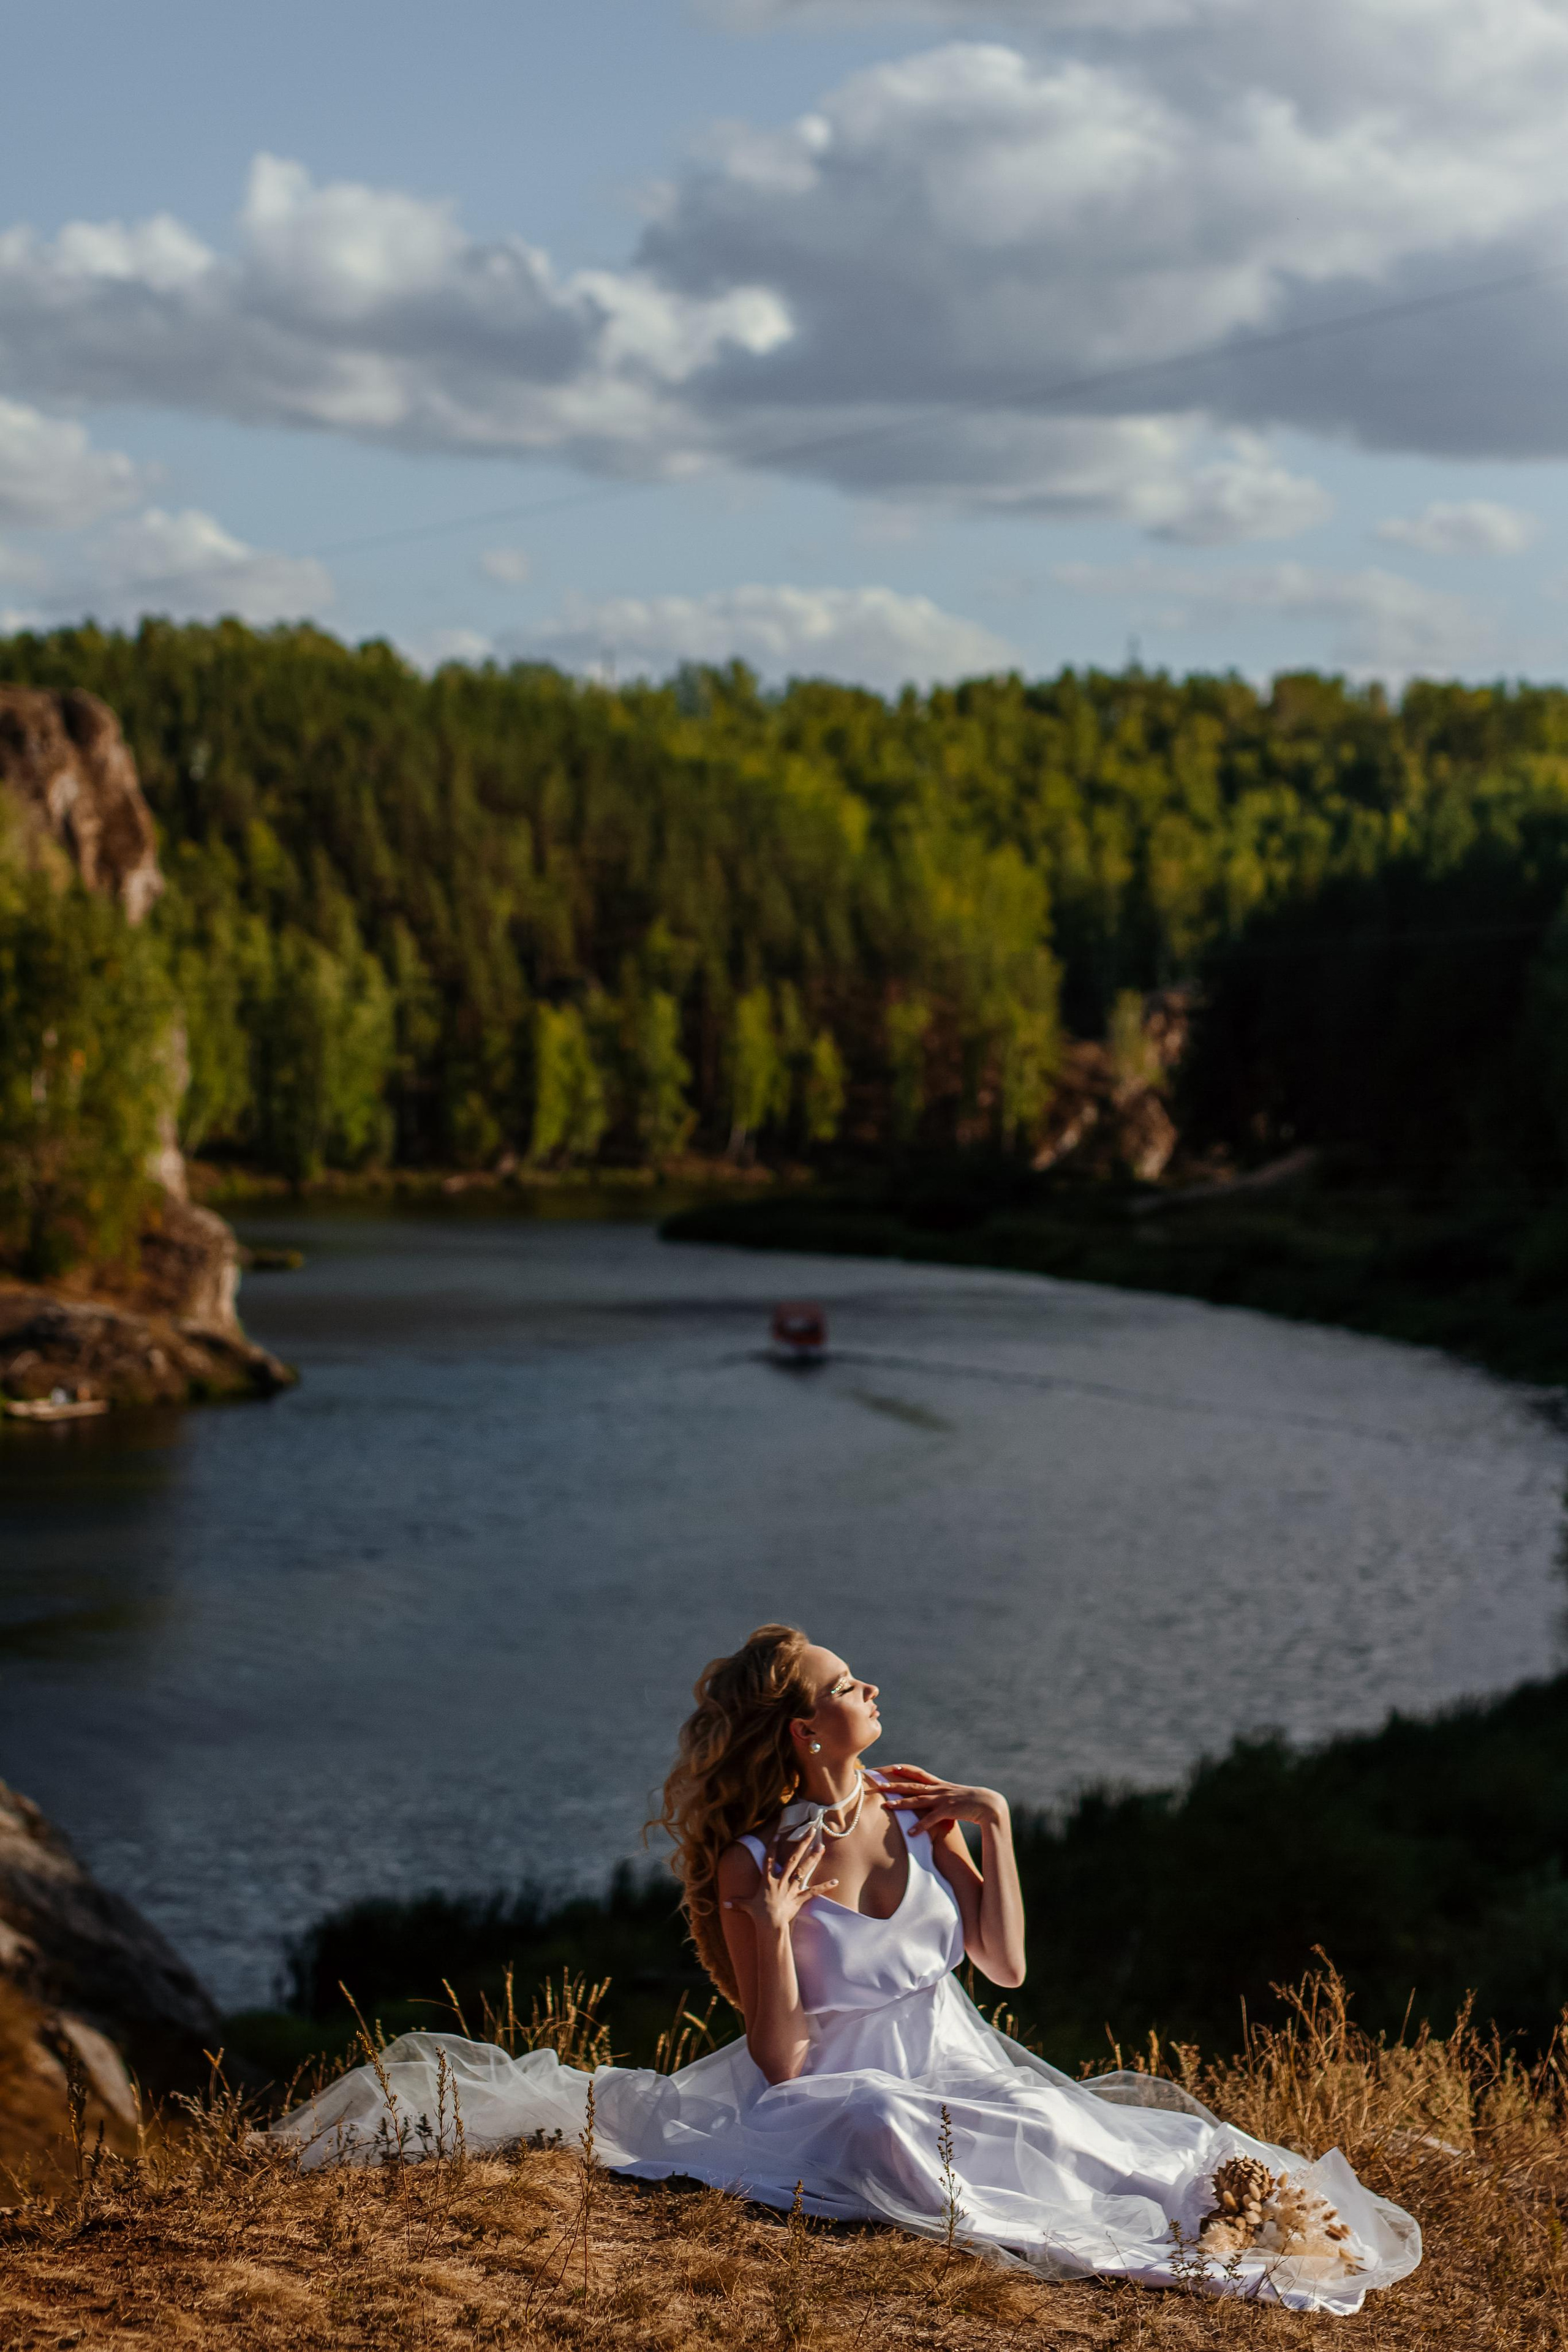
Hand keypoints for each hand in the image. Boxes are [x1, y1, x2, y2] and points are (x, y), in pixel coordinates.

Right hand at [724, 1832, 837, 1931]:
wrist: (769, 1925)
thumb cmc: (757, 1914)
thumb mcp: (746, 1905)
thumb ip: (737, 1902)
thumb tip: (724, 1902)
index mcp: (768, 1879)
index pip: (770, 1859)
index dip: (774, 1845)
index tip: (779, 1832)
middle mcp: (781, 1880)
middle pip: (793, 1858)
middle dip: (802, 1843)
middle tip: (811, 1831)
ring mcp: (792, 1888)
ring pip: (804, 1870)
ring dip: (813, 1858)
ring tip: (822, 1846)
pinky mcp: (800, 1898)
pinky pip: (814, 1891)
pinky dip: (825, 1886)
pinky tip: (835, 1881)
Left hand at [874, 1764, 1008, 1836]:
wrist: (989, 1804)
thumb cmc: (972, 1802)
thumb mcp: (955, 1797)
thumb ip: (943, 1798)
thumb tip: (934, 1802)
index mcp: (940, 1785)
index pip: (919, 1773)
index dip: (904, 1769)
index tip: (891, 1767)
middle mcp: (939, 1789)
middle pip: (912, 1785)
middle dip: (894, 1785)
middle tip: (879, 1784)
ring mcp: (943, 1799)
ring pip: (918, 1800)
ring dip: (901, 1803)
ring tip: (887, 1806)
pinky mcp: (949, 1811)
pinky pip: (931, 1819)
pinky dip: (920, 1826)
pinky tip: (911, 1832)